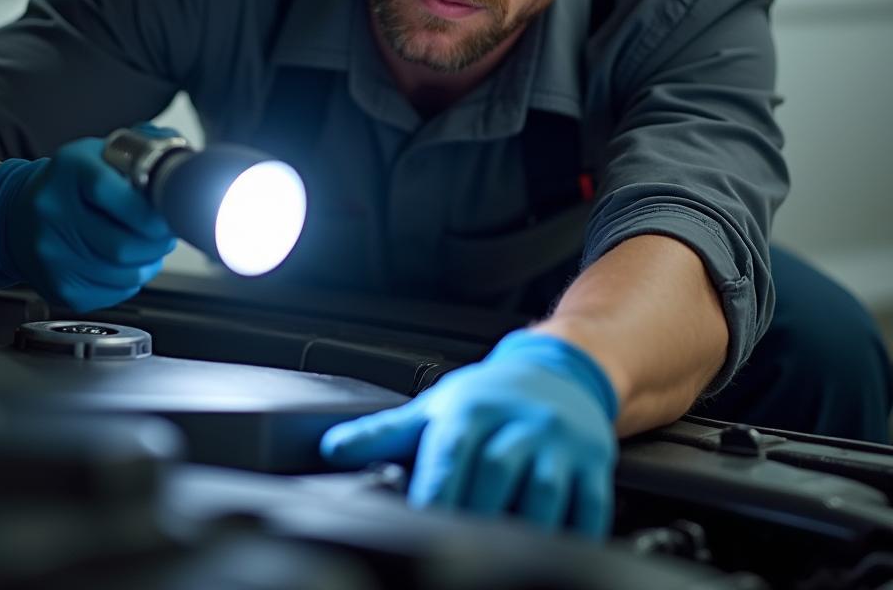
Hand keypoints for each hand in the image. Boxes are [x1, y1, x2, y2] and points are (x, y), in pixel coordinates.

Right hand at [0, 132, 176, 311]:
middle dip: (157, 243)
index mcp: (69, 170)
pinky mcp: (56, 285)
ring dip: (149, 263)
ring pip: (122, 274)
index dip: (146, 211)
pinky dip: (131, 280)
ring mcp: (50, 253)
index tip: (165, 214)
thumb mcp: (102, 153)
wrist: (17, 213)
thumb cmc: (73, 182)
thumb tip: (184, 164)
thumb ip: (147, 149)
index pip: (108, 191)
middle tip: (165, 234)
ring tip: (150, 247)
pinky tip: (128, 263)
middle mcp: (52, 211)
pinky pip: (112, 292)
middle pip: (121, 244)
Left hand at [319, 330, 618, 536]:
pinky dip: (574, 533)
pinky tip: (553, 550)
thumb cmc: (489, 397)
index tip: (421, 526)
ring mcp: (560, 443)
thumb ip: (384, 433)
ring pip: (542, 495)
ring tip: (503, 555)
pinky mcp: (594, 463)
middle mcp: (518, 422)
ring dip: (523, 530)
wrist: (558, 371)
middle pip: (494, 477)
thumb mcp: (436, 407)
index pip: (449, 456)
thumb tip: (331, 449)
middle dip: (474, 517)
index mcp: (472, 410)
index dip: (435, 495)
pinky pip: (588, 507)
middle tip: (458, 549)